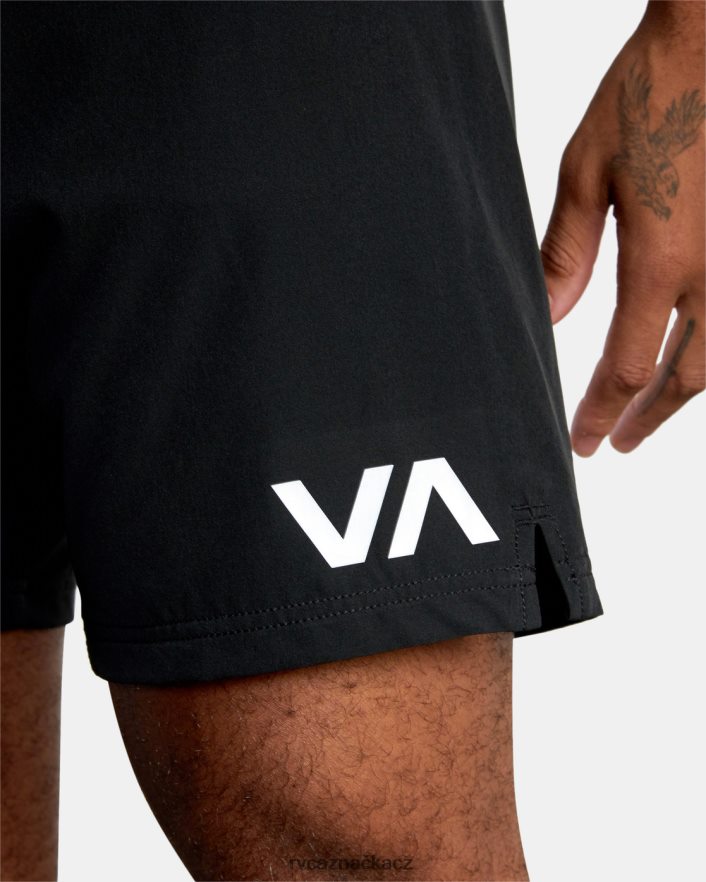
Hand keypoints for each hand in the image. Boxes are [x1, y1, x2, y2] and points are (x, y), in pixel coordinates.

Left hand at [540, 1, 704, 455]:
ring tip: (657, 409)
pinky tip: (699, 352)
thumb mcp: (588, 170)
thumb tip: (546, 316)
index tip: (585, 440)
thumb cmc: (655, 88)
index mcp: (662, 260)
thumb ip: (566, 251)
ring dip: (688, 390)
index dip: (602, 412)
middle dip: (648, 416)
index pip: (626, 367)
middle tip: (621, 440)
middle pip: (685, 376)